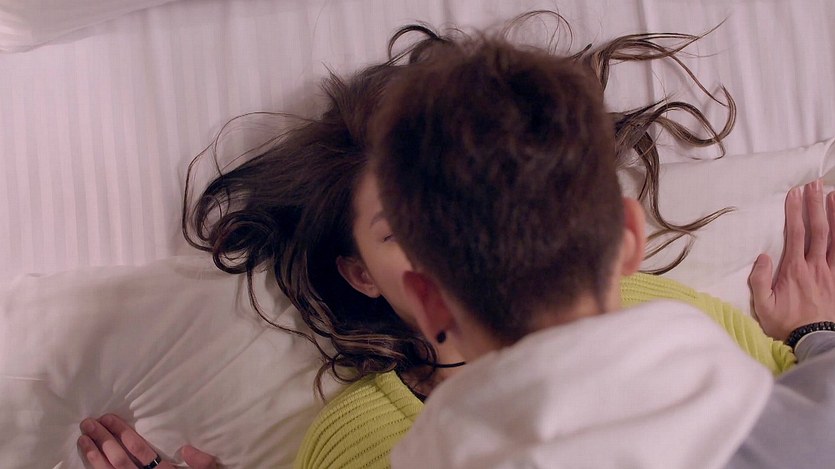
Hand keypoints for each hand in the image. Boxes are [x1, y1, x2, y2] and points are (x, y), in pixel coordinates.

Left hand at [78, 414, 216, 468]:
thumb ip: (203, 463)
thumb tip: (185, 447)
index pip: (140, 451)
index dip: (124, 434)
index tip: (109, 419)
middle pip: (120, 460)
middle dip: (103, 440)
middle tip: (88, 423)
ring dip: (93, 456)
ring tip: (82, 438)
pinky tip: (88, 461)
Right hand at [749, 179, 834, 339]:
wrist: (814, 341)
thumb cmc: (785, 323)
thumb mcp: (763, 306)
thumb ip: (759, 281)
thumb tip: (762, 256)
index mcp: (794, 270)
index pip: (795, 234)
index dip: (795, 212)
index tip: (794, 193)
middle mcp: (814, 266)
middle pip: (818, 229)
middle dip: (815, 205)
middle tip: (813, 184)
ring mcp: (830, 272)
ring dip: (833, 215)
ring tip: (832, 194)